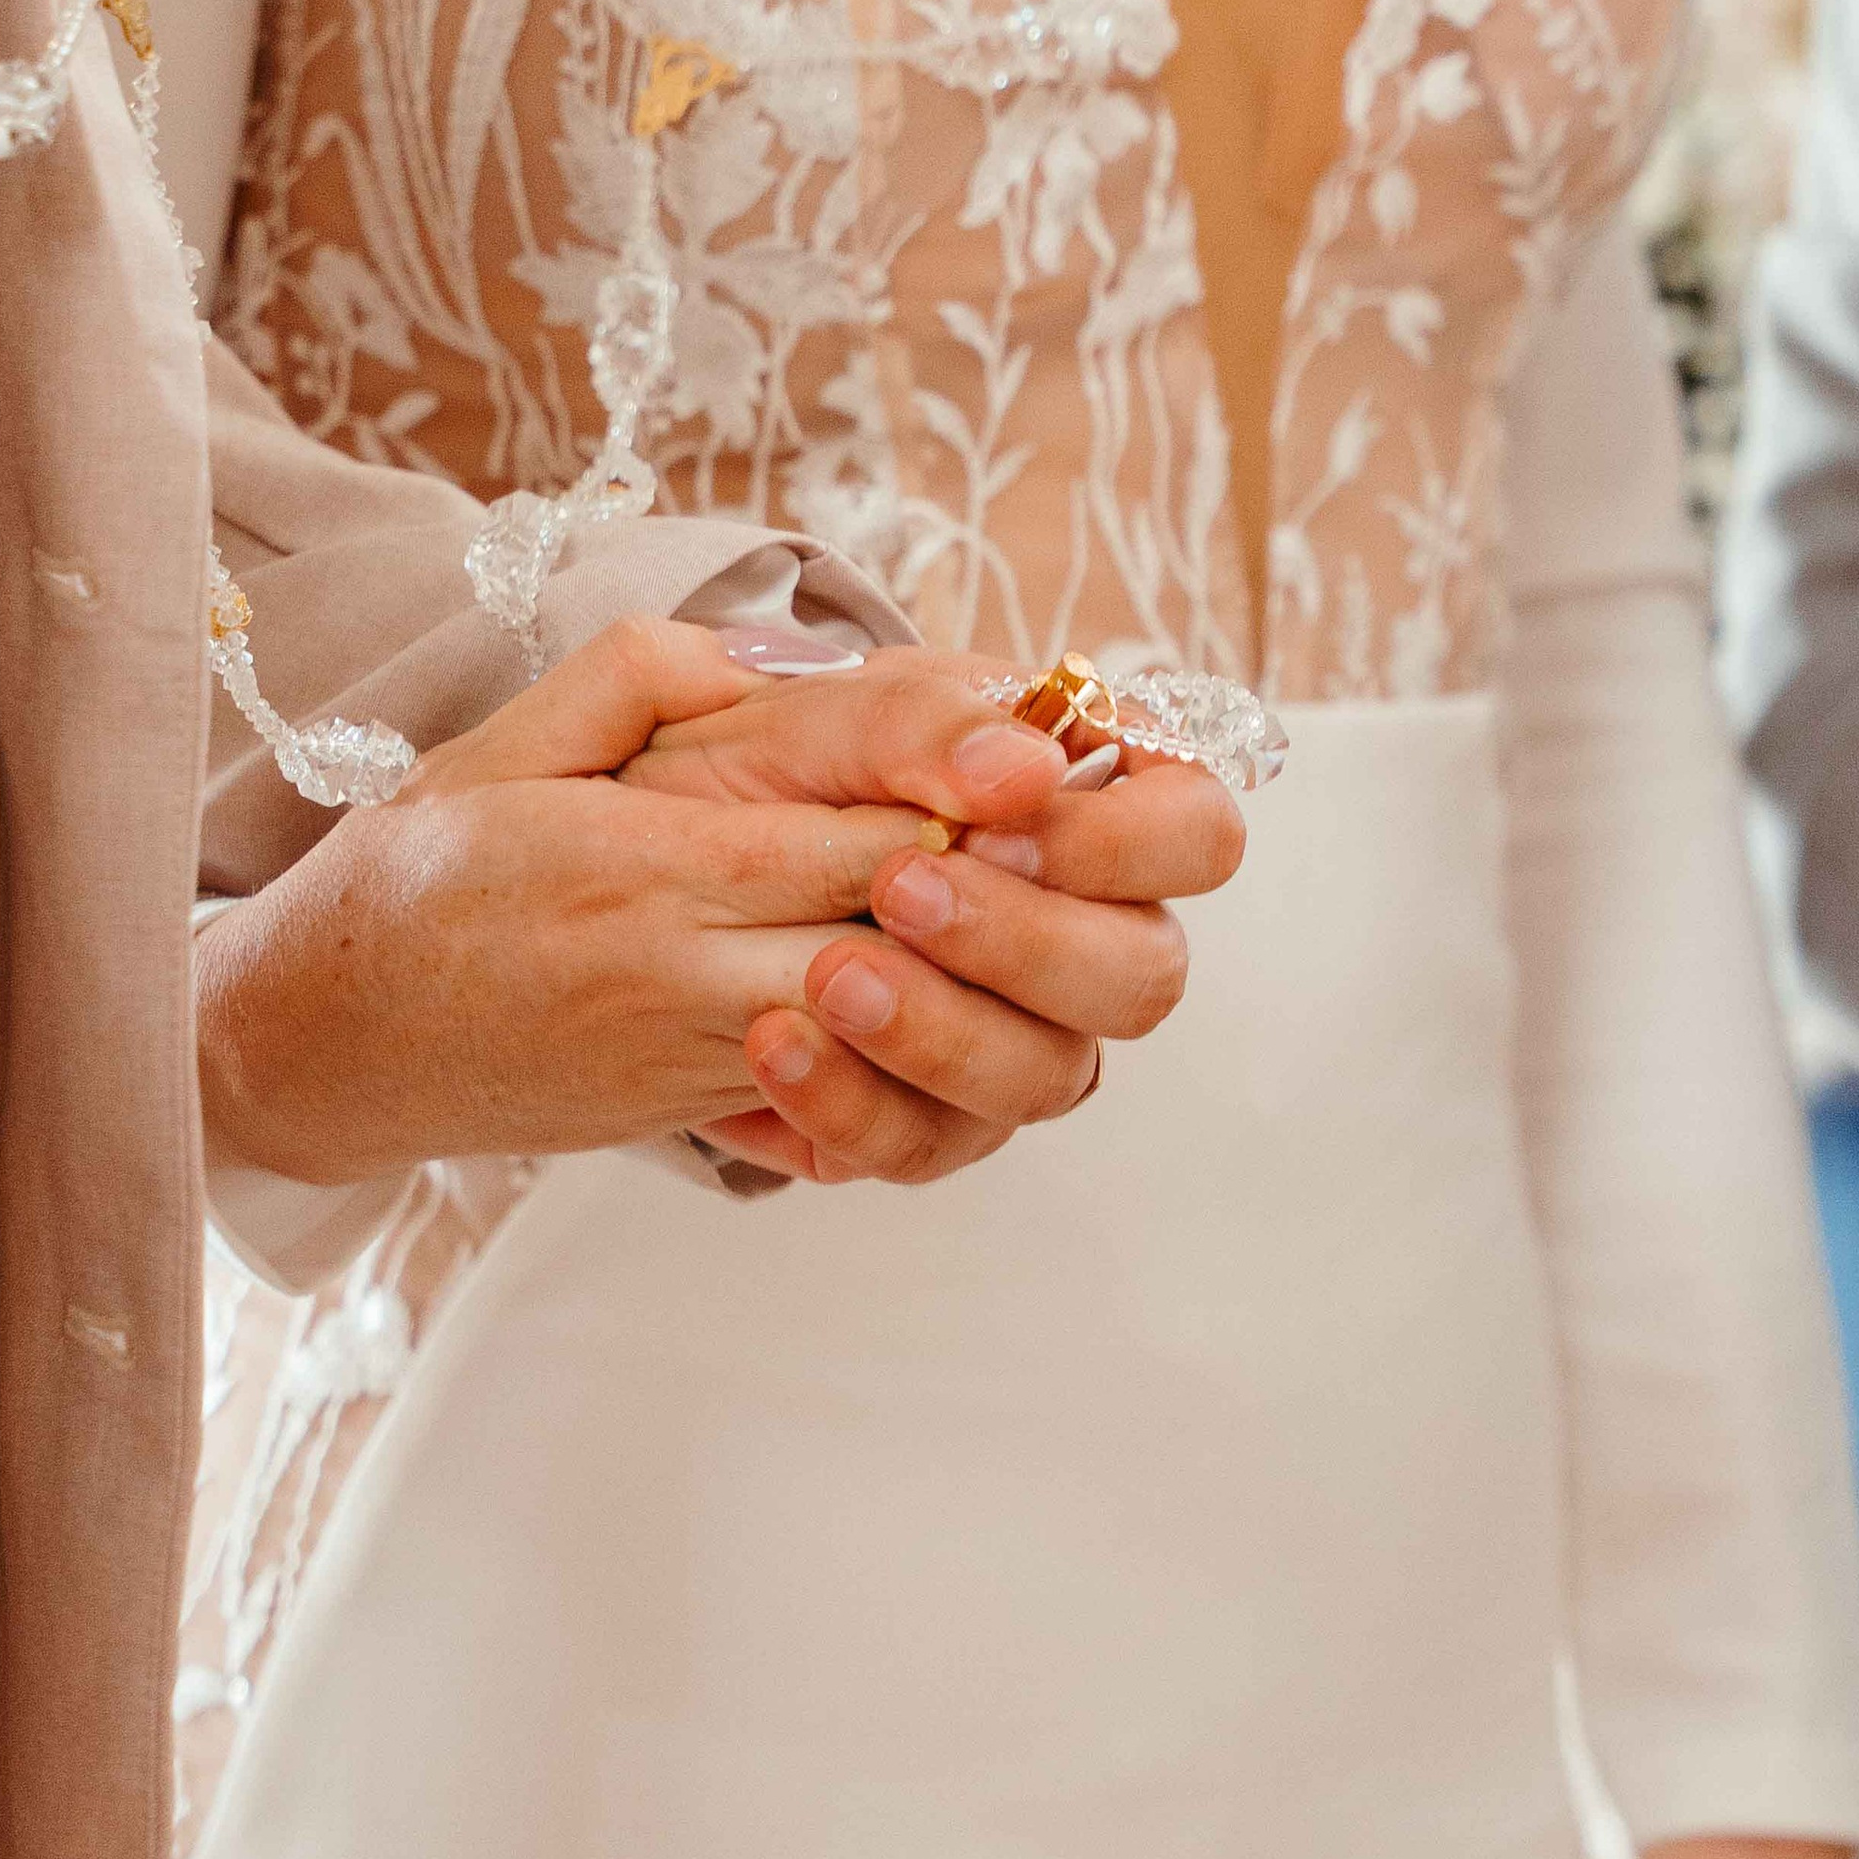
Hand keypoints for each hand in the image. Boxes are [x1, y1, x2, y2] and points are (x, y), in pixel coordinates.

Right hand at [195, 623, 1179, 1187]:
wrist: (319, 1044)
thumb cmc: (409, 879)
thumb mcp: (505, 743)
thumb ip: (640, 675)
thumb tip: (773, 647)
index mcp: (645, 872)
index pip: (863, 847)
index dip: (972, 815)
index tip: (1040, 774)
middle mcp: (684, 980)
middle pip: (902, 953)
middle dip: (996, 905)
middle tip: (1069, 847)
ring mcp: (692, 1061)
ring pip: (888, 1038)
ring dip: (964, 988)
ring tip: (1018, 920)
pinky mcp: (690, 1112)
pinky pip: (834, 1098)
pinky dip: (901, 1051)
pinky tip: (942, 995)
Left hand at [621, 644, 1246, 1180]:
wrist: (663, 854)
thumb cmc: (772, 764)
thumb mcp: (822, 714)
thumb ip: (922, 724)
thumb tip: (1028, 769)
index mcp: (1087, 812)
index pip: (1195, 835)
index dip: (1122, 845)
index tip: (993, 825)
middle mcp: (1079, 937)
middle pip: (1144, 978)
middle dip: (1024, 942)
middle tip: (896, 890)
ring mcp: (1016, 1039)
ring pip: (1047, 1077)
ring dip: (939, 1031)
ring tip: (822, 974)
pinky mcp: (931, 1117)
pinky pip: (928, 1144)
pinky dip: (849, 1103)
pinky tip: (772, 1047)